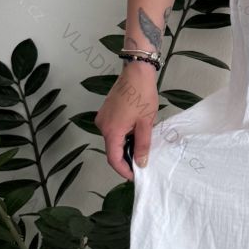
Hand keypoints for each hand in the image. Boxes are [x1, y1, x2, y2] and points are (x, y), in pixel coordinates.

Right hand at [95, 62, 159, 180]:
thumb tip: (140, 163)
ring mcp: (102, 118)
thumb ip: (142, 145)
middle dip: (126, 158)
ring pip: (113, 139)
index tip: (134, 176)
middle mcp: (102, 126)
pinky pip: (113, 130)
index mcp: (111, 131)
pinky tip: (135, 134)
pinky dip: (122, 135)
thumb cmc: (143, 95)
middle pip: (112, 149)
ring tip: (140, 148)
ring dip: (125, 146)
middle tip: (141, 163)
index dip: (123, 170)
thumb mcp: (146, 123)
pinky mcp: (105, 112)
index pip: (113, 158)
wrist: (137, 72)